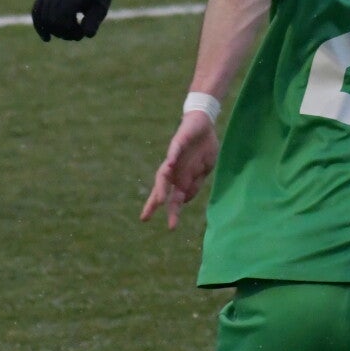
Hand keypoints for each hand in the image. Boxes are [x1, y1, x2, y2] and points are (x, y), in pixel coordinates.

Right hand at [31, 0, 113, 41]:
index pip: (63, 17)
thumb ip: (94, 20)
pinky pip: (36, 12)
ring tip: (68, 33)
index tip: (82, 32)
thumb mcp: (101, 7)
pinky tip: (47, 38)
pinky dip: (40, 26)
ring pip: (43, 18)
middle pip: (52, 20)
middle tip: (76, 34)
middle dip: (63, 33)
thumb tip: (87, 34)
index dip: (71, 30)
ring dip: (55, 31)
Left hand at [140, 112, 220, 228]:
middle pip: (161, 188)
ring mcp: (175, 157)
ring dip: (161, 187)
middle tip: (146, 218)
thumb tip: (184, 201)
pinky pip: (174, 150)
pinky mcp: (179, 142)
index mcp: (181, 178)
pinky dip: (171, 156)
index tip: (163, 226)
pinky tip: (169, 164)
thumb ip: (194, 185)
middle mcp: (174, 169)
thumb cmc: (202, 148)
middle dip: (155, 203)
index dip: (166, 210)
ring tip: (159, 200)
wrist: (204, 124)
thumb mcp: (203, 171)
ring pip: (164, 173)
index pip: (171, 197)